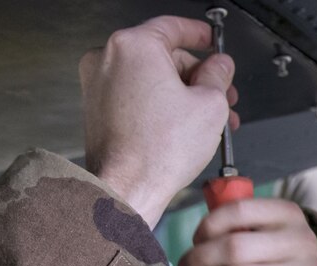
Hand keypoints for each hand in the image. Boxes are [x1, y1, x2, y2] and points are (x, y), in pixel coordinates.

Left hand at [79, 16, 239, 226]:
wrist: (128, 188)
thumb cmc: (157, 152)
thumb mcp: (211, 105)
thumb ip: (219, 75)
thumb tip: (220, 67)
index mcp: (134, 47)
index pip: (173, 26)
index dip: (200, 34)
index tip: (210, 40)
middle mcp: (107, 59)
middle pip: (162, 56)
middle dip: (196, 75)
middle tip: (219, 91)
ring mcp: (97, 85)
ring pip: (149, 78)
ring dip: (181, 94)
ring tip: (207, 117)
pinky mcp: (96, 108)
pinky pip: (134, 96)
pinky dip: (158, 105)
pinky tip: (182, 125)